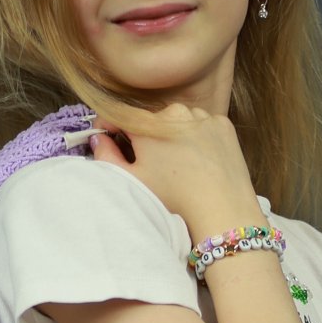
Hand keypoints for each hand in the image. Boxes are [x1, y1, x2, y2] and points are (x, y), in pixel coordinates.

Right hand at [87, 100, 260, 238]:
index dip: (109, 128)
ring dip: (173, 136)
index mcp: (147, 124)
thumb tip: (98, 138)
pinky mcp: (223, 124)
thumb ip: (106, 156)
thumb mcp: (133, 182)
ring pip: (178, 122)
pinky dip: (198, 139)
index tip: (107, 139)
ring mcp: (203, 115)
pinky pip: (203, 126)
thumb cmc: (174, 200)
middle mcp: (175, 111)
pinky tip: (200, 162)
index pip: (118, 116)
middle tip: (150, 165)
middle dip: (145, 137)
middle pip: (150, 121)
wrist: (223, 211)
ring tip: (179, 166)